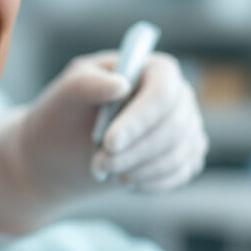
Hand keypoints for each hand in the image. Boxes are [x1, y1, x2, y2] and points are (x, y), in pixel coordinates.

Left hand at [18, 50, 206, 201]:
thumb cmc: (67, 111)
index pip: (163, 92)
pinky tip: (124, 178)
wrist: (65, 149)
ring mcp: (186, 126)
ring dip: (138, 169)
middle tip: (100, 163)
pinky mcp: (185, 156)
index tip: (110, 143)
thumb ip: (87, 83)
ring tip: (104, 169)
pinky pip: (180, 173)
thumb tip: (121, 85)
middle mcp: (177, 94)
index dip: (140, 119)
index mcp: (152, 69)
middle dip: (134, 151)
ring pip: (177, 153)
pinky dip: (149, 181)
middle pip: (174, 126)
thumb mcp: (67, 92)